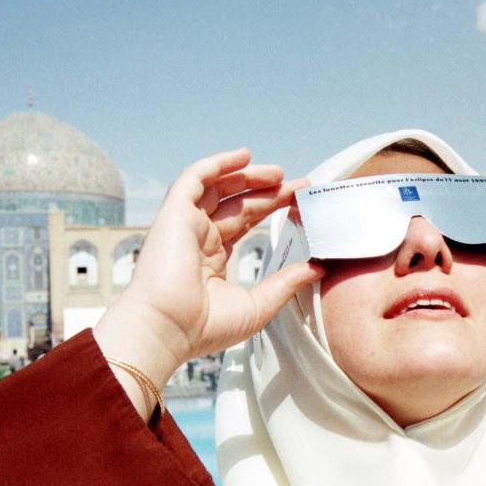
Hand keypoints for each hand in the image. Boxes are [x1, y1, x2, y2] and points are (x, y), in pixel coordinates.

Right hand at [93, 149, 322, 412]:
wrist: (167, 329)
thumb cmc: (204, 327)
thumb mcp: (258, 304)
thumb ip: (286, 283)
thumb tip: (317, 268)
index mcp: (211, 259)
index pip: (243, 223)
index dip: (270, 208)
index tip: (298, 201)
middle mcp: (197, 238)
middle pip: (235, 203)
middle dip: (266, 191)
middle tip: (297, 186)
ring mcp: (184, 225)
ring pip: (216, 187)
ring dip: (246, 176)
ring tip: (278, 173)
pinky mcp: (174, 214)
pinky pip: (194, 178)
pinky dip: (217, 164)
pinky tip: (243, 156)